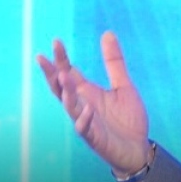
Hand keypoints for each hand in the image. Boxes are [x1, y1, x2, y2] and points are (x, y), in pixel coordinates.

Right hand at [37, 31, 151, 177]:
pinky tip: (88, 107)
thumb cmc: (128, 119)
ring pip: (70, 106)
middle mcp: (82, 105)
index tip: (56, 41)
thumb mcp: (124, 85)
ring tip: (63, 76)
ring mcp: (86, 122)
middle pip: (61, 88)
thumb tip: (108, 33)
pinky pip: (84, 128)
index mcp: (87, 92)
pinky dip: (84, 118)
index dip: (61, 58)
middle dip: (52, 73)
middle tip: (42, 57)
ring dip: (66, 92)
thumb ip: (114, 62)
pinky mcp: (94, 138)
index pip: (68, 72)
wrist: (138, 149)